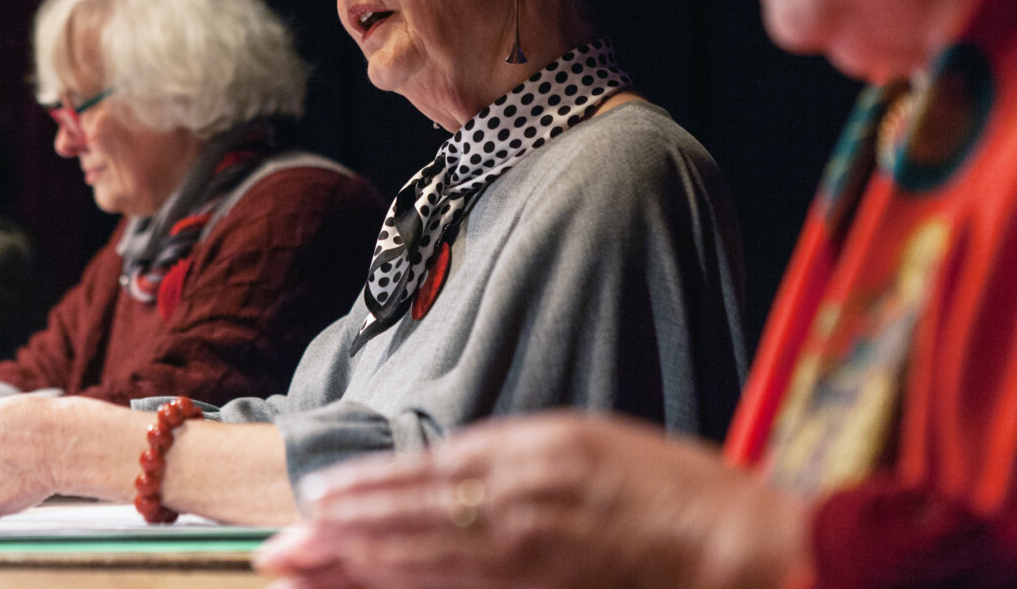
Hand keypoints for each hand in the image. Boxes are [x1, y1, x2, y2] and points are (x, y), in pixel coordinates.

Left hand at [256, 412, 812, 588]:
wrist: (739, 547)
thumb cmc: (670, 489)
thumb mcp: (586, 442)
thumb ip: (512, 457)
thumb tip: (450, 473)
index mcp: (530, 450)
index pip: (424, 472)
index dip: (367, 489)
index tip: (322, 497)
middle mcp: (516, 503)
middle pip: (406, 523)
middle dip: (335, 538)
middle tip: (277, 549)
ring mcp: (526, 559)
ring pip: (420, 566)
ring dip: (352, 569)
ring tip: (301, 570)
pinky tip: (372, 587)